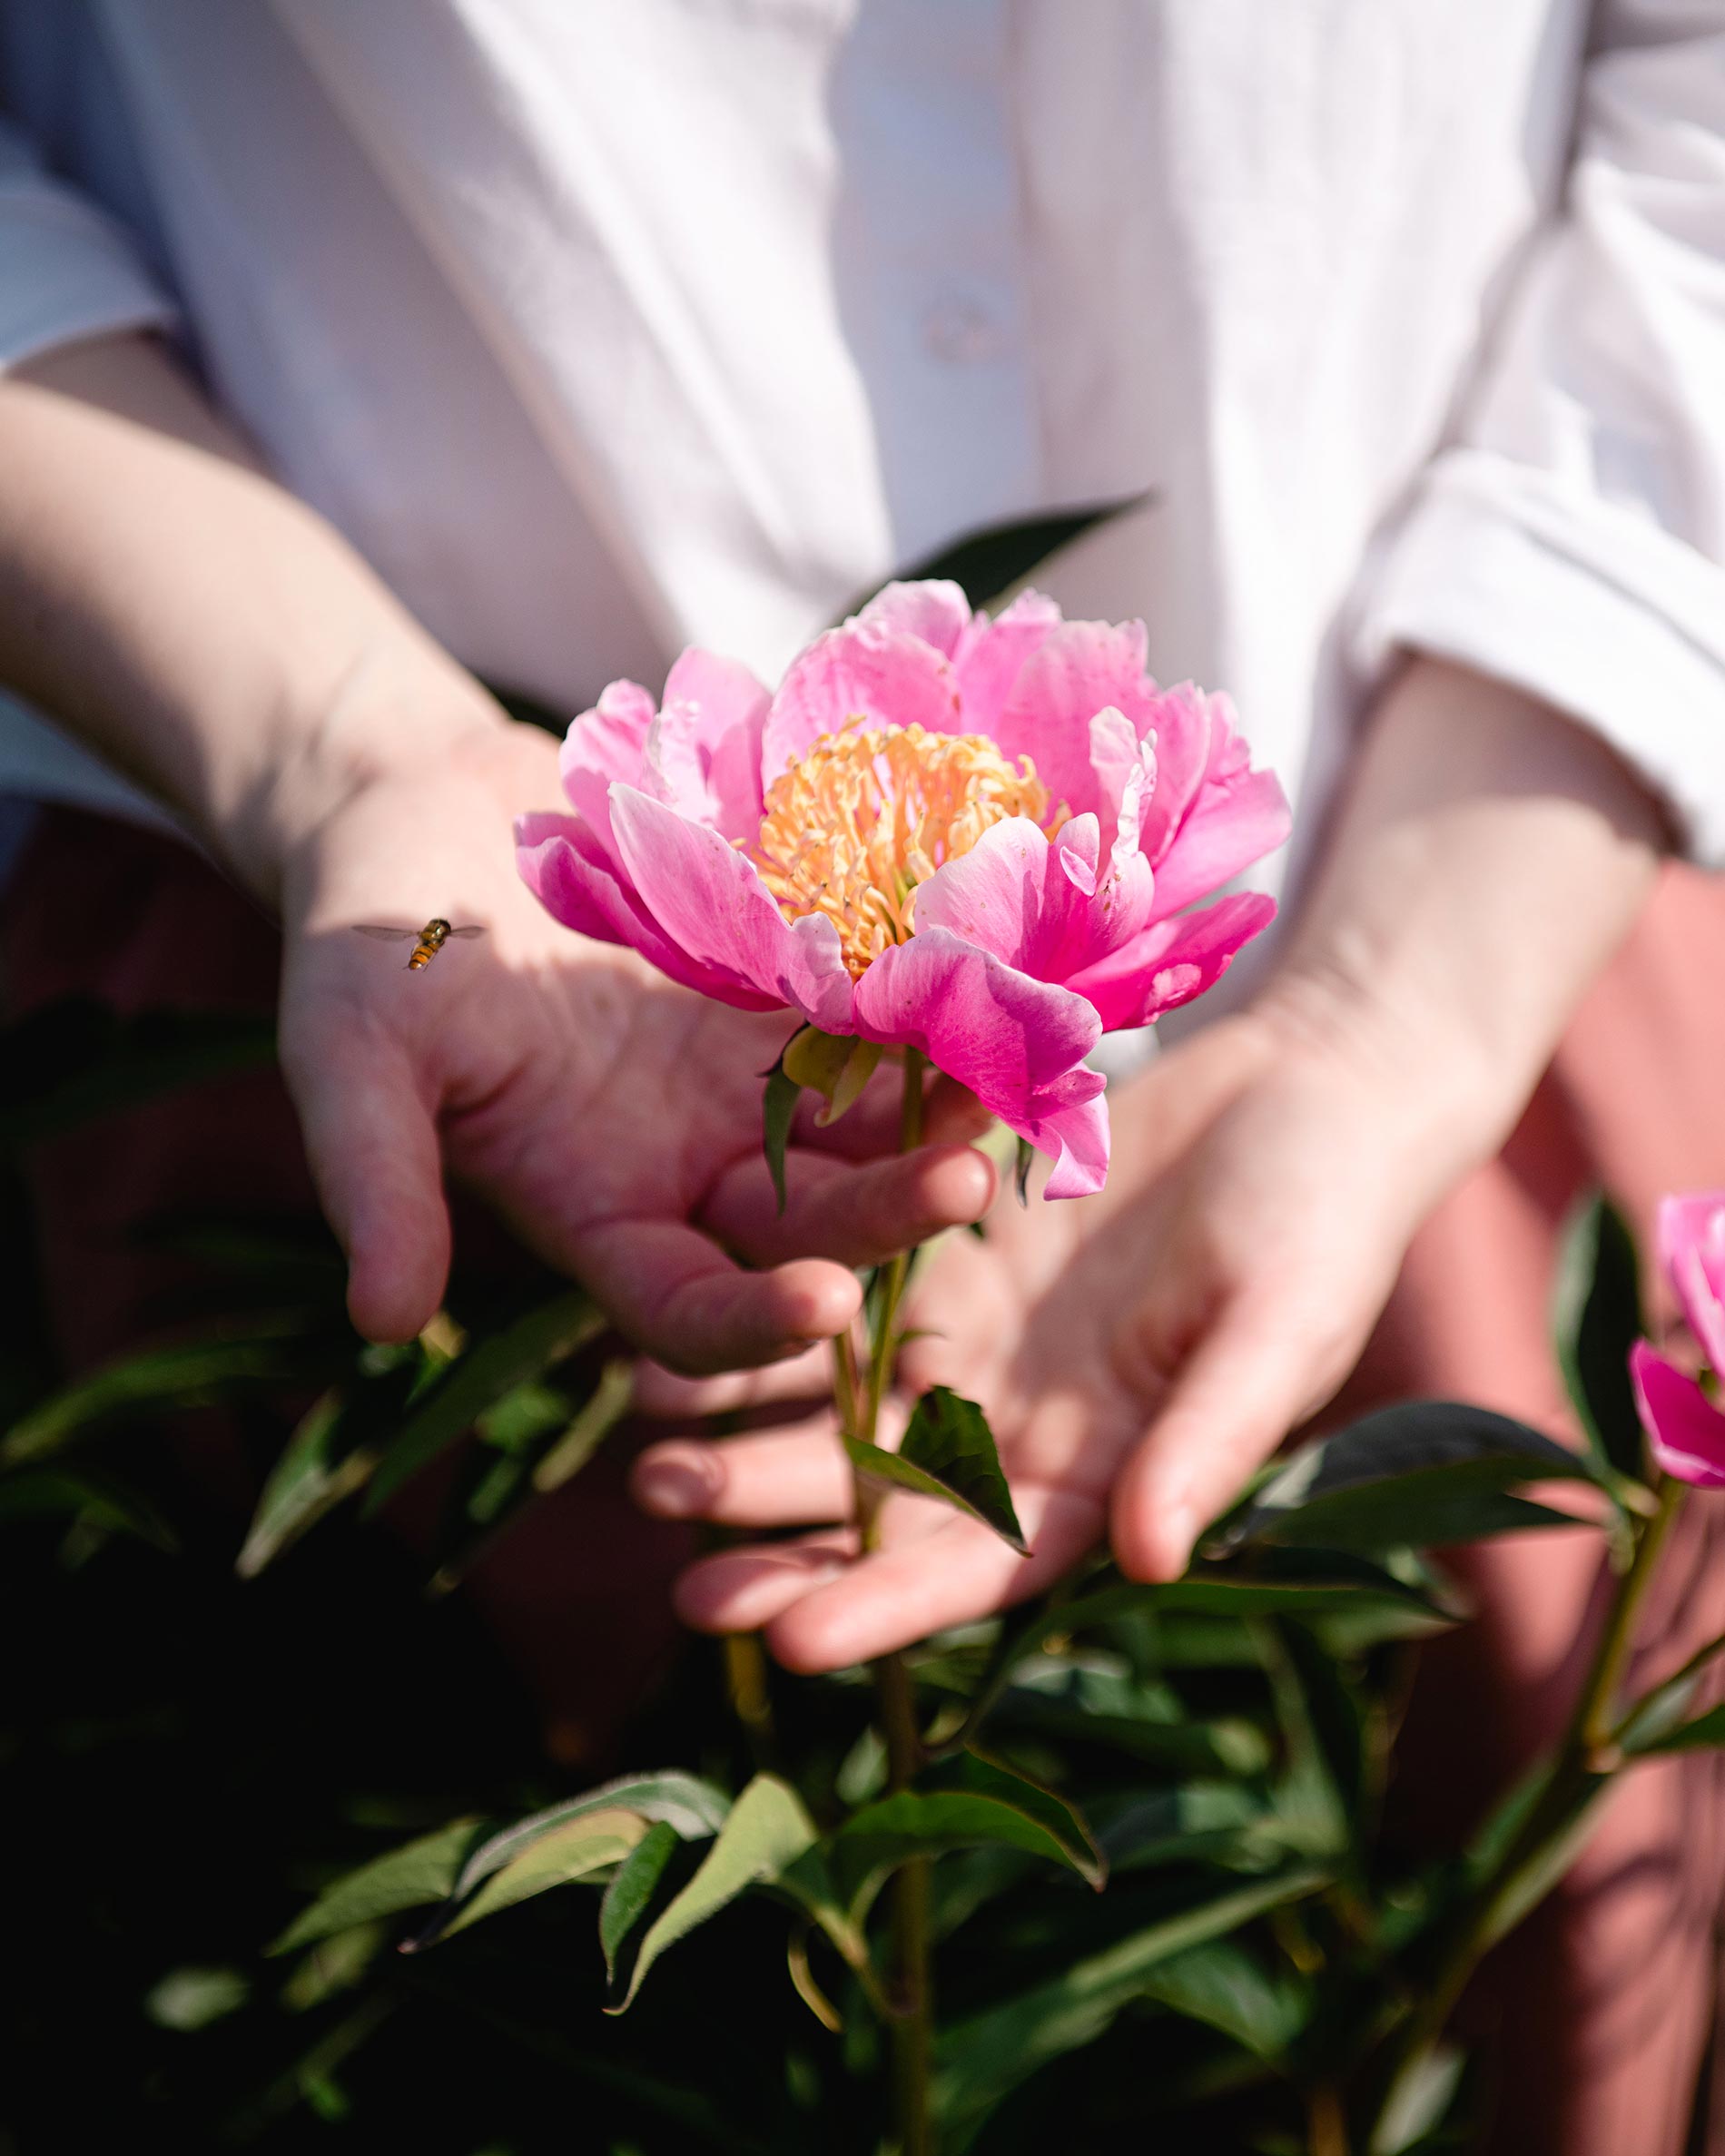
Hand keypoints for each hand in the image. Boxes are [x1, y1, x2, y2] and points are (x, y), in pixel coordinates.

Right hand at [277, 717, 993, 1365]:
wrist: (424, 806)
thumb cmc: (371, 941)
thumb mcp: (352, 1052)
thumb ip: (375, 1178)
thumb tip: (378, 1321)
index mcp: (597, 1214)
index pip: (686, 1309)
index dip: (753, 1324)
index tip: (825, 1305)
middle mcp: (694, 1167)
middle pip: (809, 1223)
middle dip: (886, 1213)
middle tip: (964, 1182)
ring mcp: (750, 1078)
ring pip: (865, 1124)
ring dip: (938, 1115)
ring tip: (1016, 1081)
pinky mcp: (786, 985)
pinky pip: (873, 1009)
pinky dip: (929, 1002)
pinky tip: (994, 975)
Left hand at [635, 658, 1668, 1665]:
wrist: (1307, 1088)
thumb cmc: (1320, 1225)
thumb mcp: (1274, 1330)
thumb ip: (1208, 1441)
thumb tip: (1150, 1563)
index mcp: (1097, 1478)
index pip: (974, 1569)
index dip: (880, 1608)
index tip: (783, 1641)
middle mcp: (1014, 1423)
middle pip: (876, 1497)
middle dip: (774, 1526)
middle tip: (669, 1550)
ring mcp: (971, 1332)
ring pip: (836, 1397)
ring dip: (744, 1424)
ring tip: (644, 1440)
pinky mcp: (941, 1240)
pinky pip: (843, 1278)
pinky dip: (768, 1307)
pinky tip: (682, 1316)